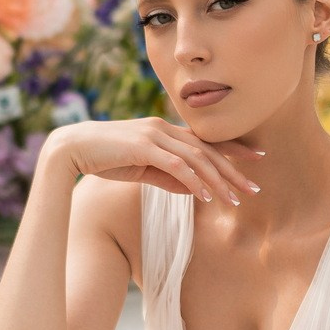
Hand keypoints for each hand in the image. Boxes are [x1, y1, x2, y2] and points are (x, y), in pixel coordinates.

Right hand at [45, 116, 261, 206]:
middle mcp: (164, 129)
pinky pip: (176, 165)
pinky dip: (193, 180)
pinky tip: (206, 196)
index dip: (233, 148)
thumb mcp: (141, 169)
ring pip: (196, 158)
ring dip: (218, 180)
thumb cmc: (105, 158)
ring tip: (235, 200)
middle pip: (207, 150)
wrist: (72, 148)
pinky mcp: (143, 147)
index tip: (257, 158)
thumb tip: (195, 189)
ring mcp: (154, 136)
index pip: (206, 140)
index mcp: (164, 131)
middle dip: (234, 170)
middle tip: (255, 189)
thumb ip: (168, 177)